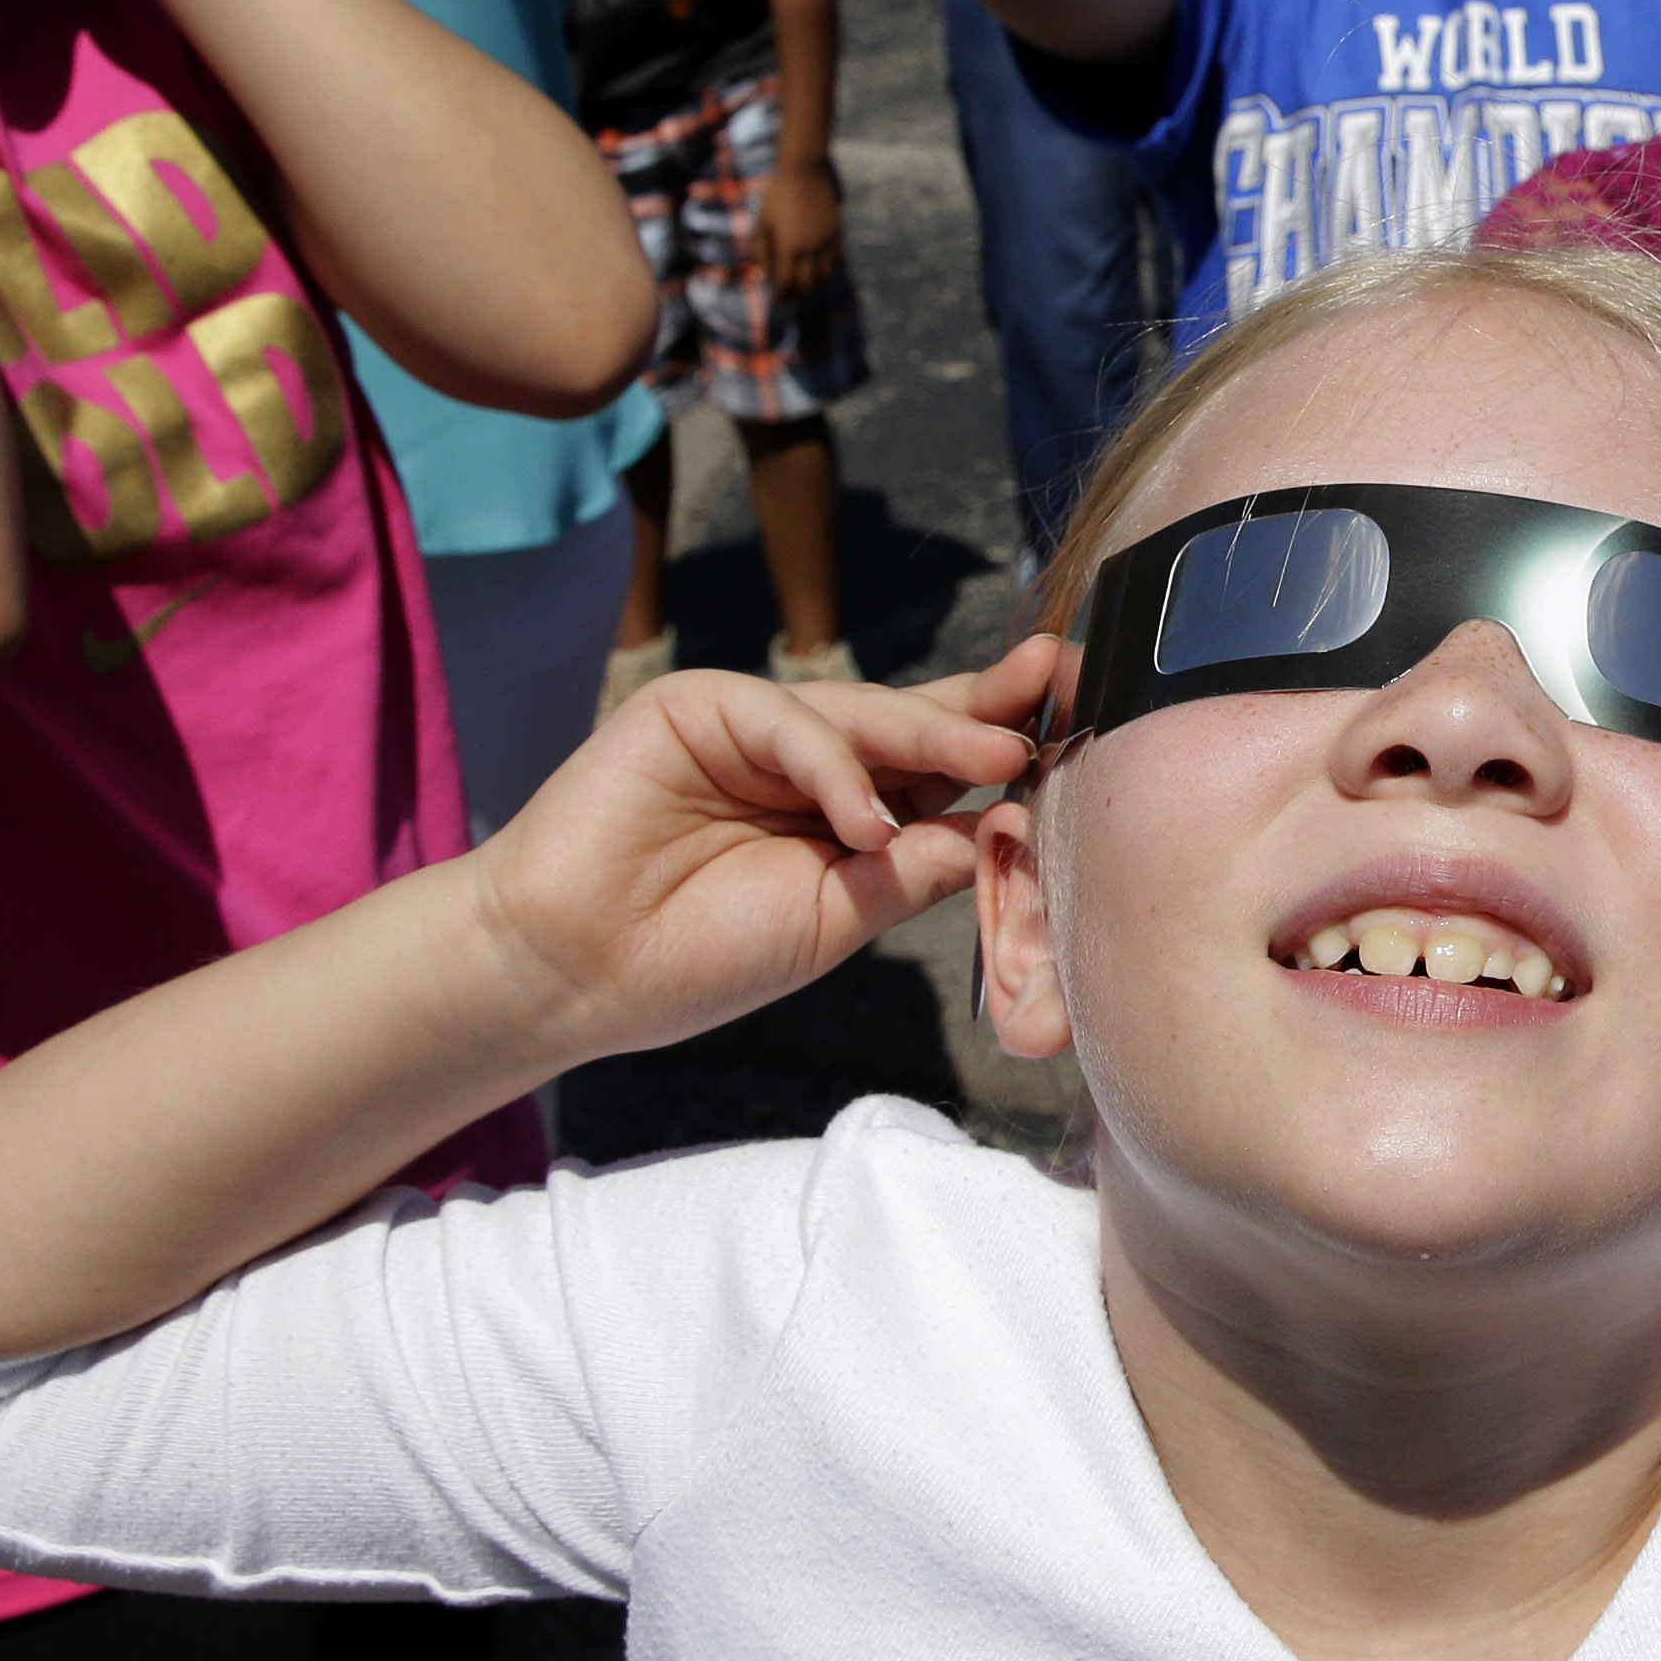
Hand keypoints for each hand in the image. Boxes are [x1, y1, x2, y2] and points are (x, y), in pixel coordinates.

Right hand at [472, 644, 1052, 1053]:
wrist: (580, 971)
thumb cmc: (702, 956)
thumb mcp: (840, 917)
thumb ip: (915, 867)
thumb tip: (1006, 823)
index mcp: (849, 812)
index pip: (940, 770)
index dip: (1004, 749)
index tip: (1080, 733)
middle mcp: (810, 761)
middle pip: (916, 723)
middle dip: (992, 709)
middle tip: (1065, 688)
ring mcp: (755, 729)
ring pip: (864, 715)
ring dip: (937, 735)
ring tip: (1002, 756)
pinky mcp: (698, 707)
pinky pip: (788, 725)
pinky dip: (833, 770)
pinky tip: (865, 821)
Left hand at [756, 160, 845, 296]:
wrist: (803, 170)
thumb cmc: (776, 195)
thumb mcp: (762, 223)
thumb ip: (762, 252)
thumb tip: (764, 277)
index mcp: (788, 246)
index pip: (786, 283)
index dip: (780, 297)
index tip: (775, 304)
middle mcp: (810, 248)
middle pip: (806, 285)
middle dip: (796, 296)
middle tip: (787, 298)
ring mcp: (826, 241)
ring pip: (824, 276)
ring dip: (812, 286)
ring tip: (802, 287)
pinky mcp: (836, 232)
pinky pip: (835, 260)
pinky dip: (826, 271)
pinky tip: (817, 270)